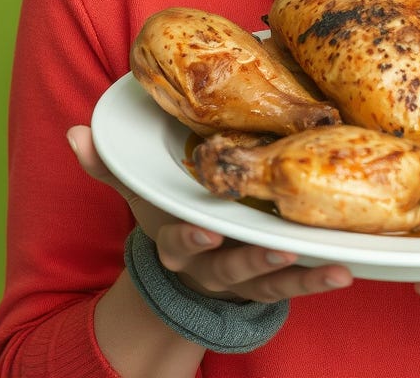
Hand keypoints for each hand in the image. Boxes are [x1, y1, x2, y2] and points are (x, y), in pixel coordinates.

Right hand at [68, 125, 353, 302]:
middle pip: (228, 268)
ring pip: (267, 282)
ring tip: (323, 263)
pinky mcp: (271, 284)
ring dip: (295, 275)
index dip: (191, 239)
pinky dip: (319, 281)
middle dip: (251, 261)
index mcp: (177, 241)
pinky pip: (296, 286)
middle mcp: (210, 265)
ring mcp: (242, 279)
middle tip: (276, 249)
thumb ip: (111, 166)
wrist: (189, 277)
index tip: (207, 230)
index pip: (178, 242)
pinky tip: (345, 270)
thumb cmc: (173, 219)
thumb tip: (75, 132)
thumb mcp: (141, 195)